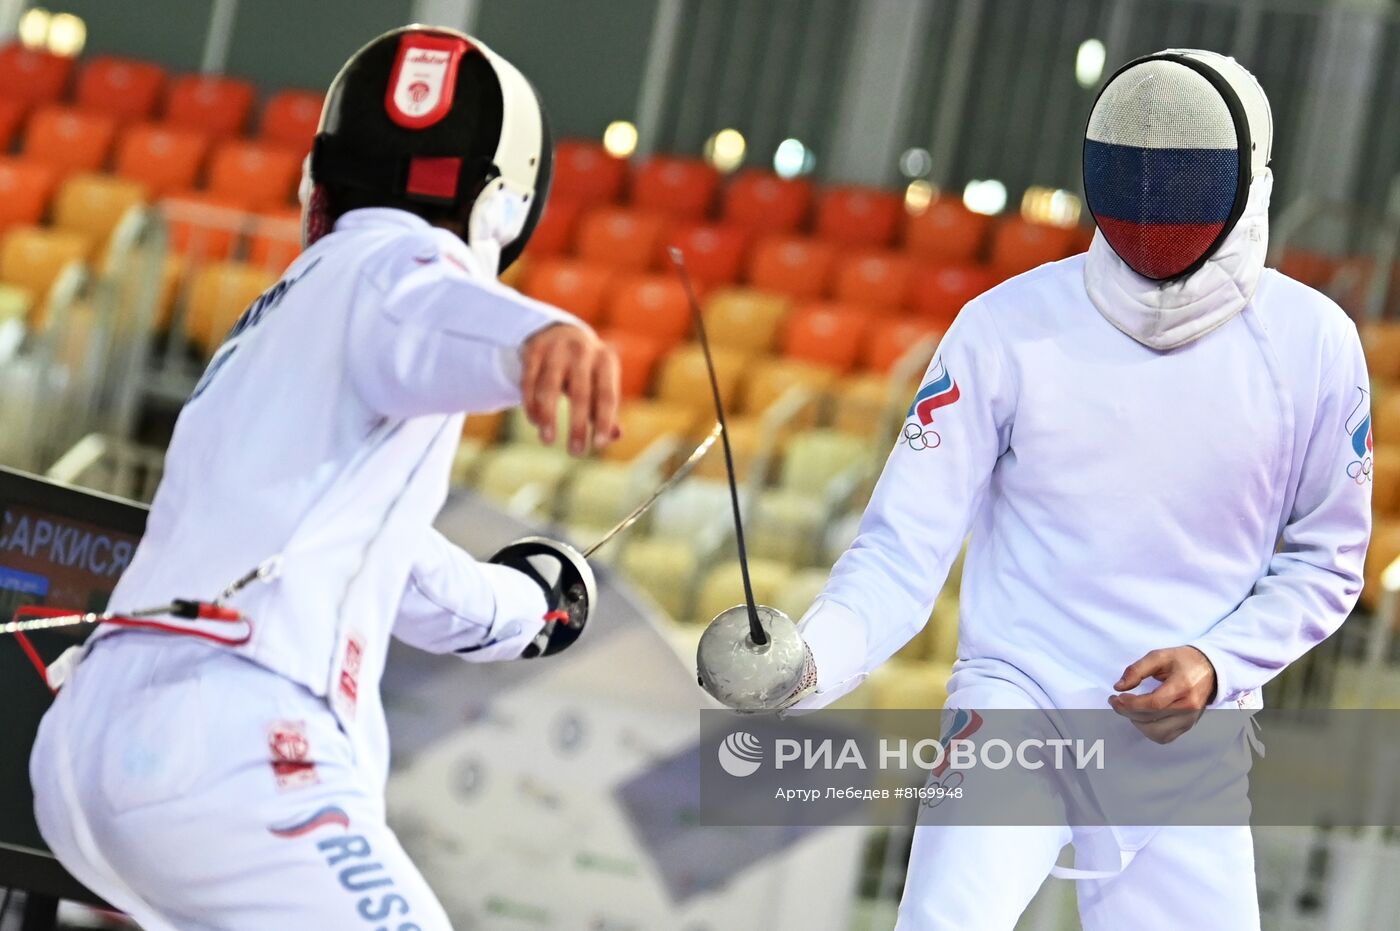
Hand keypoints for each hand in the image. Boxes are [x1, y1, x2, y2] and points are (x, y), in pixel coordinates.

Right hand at [521, 324, 620, 455]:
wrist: (560, 332)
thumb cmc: (586, 369)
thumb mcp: (601, 383)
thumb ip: (606, 410)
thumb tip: (615, 436)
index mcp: (605, 361)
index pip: (607, 396)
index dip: (604, 421)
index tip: (598, 445)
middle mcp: (582, 352)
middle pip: (580, 393)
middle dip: (578, 426)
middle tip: (576, 452)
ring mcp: (556, 349)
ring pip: (549, 387)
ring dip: (548, 416)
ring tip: (548, 440)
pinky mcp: (533, 350)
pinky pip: (529, 381)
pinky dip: (531, 403)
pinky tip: (535, 422)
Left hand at [1109, 646, 1216, 743]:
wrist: (1210, 670)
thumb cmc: (1183, 661)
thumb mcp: (1159, 656)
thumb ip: (1137, 670)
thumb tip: (1119, 687)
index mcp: (1183, 686)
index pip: (1154, 704)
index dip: (1130, 704)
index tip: (1116, 697)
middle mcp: (1188, 707)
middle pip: (1152, 720)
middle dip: (1128, 712)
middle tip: (1118, 701)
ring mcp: (1189, 719)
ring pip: (1156, 733)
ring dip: (1137, 723)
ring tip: (1131, 709)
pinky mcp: (1188, 726)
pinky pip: (1164, 737)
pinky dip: (1149, 730)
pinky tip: (1143, 717)